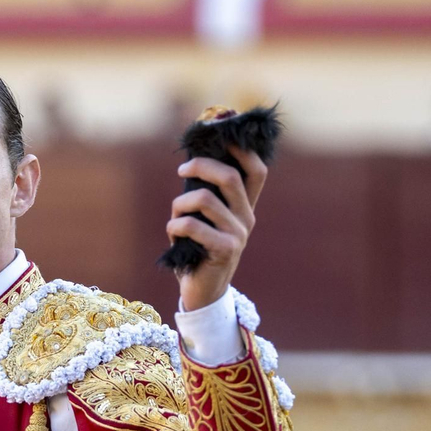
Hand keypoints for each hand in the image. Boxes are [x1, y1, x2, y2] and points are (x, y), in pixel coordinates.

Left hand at [166, 145, 266, 311]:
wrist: (202, 292)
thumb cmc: (198, 250)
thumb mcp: (204, 219)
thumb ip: (204, 195)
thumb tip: (191, 162)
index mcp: (245, 207)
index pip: (257, 171)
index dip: (242, 151)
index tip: (222, 138)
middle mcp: (246, 218)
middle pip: (230, 176)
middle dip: (200, 165)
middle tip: (182, 170)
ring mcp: (238, 234)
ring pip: (204, 199)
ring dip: (180, 203)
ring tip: (175, 216)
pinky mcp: (225, 250)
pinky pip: (192, 225)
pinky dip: (174, 225)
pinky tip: (174, 235)